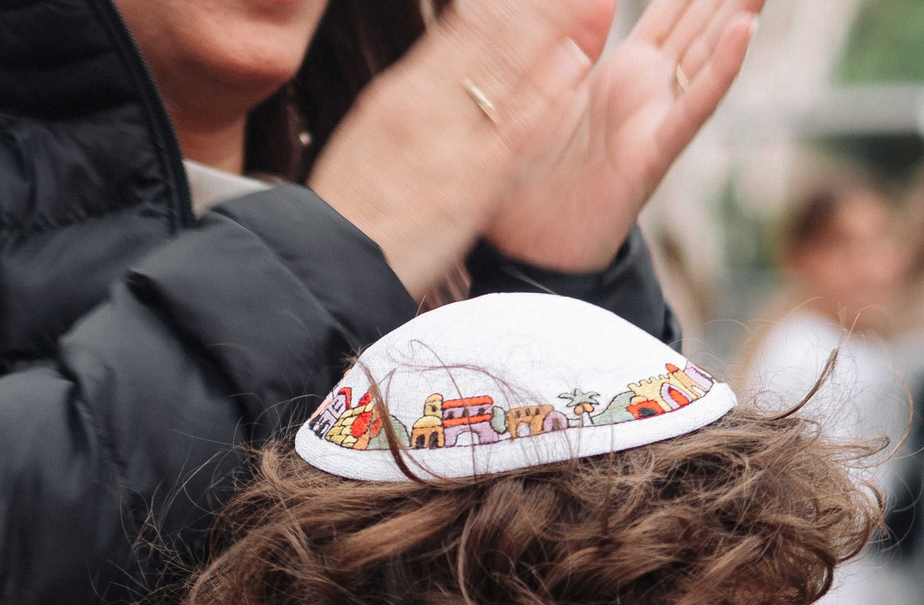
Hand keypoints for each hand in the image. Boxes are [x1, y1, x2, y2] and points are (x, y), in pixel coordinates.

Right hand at [307, 0, 614, 294]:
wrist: (331, 259)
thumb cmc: (352, 208)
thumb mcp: (373, 136)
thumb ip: (414, 102)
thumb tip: (439, 72)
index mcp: (403, 91)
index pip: (462, 28)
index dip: (503, 2)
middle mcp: (428, 103)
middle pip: (491, 37)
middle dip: (536, 5)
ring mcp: (452, 139)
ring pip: (509, 70)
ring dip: (553, 30)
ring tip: (591, 1)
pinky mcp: (472, 181)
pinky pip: (517, 130)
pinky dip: (547, 94)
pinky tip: (575, 65)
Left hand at [483, 0, 762, 272]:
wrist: (530, 250)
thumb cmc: (531, 175)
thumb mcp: (543, 90)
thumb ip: (570, 42)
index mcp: (624, 71)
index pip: (673, 11)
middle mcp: (649, 90)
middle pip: (702, 24)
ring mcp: (655, 119)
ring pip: (708, 55)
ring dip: (740, 13)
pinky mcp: (653, 154)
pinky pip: (691, 108)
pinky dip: (720, 70)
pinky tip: (742, 30)